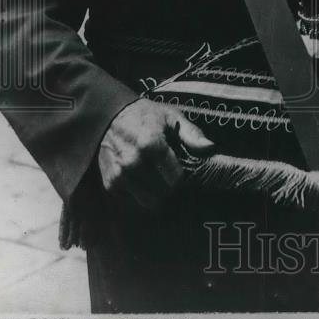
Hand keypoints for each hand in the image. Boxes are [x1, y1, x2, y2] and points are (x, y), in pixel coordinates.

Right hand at [98, 98, 213, 209]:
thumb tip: (210, 147)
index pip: (176, 179)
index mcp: (151, 145)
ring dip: (155, 194)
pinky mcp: (110, 183)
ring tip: (155, 180)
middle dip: (169, 186)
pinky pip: (132, 202)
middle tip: (166, 175)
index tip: (177, 169)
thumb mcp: (171, 117)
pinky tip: (140, 181)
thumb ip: (191, 133)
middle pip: (164, 192)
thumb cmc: (145, 116)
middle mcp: (134, 162)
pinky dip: (139, 195)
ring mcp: (120, 175)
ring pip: (149, 202)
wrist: (109, 116)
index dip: (180, 176)